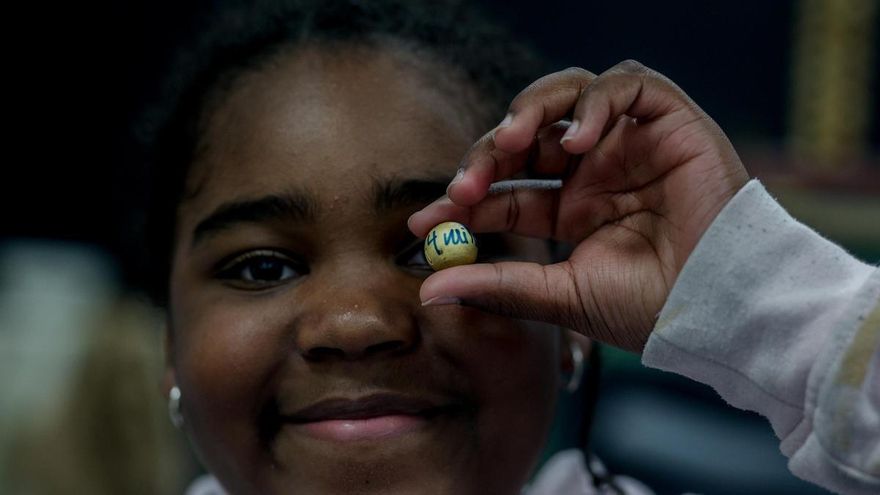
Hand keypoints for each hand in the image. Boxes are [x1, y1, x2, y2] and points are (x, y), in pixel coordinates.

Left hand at [408, 60, 748, 351]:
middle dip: (488, 155)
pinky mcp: (668, 119)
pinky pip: (625, 85)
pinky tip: (577, 142)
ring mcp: (628, 142)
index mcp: (570, 210)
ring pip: (567, 94)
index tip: (424, 222)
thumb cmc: (651, 307)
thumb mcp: (562, 296)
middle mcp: (594, 170)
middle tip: (463, 186)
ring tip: (512, 142)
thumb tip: (430, 291)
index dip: (464, 199)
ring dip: (529, 112)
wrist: (722, 307)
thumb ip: (498, 286)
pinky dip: (596, 102)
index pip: (505, 191)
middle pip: (525, 135)